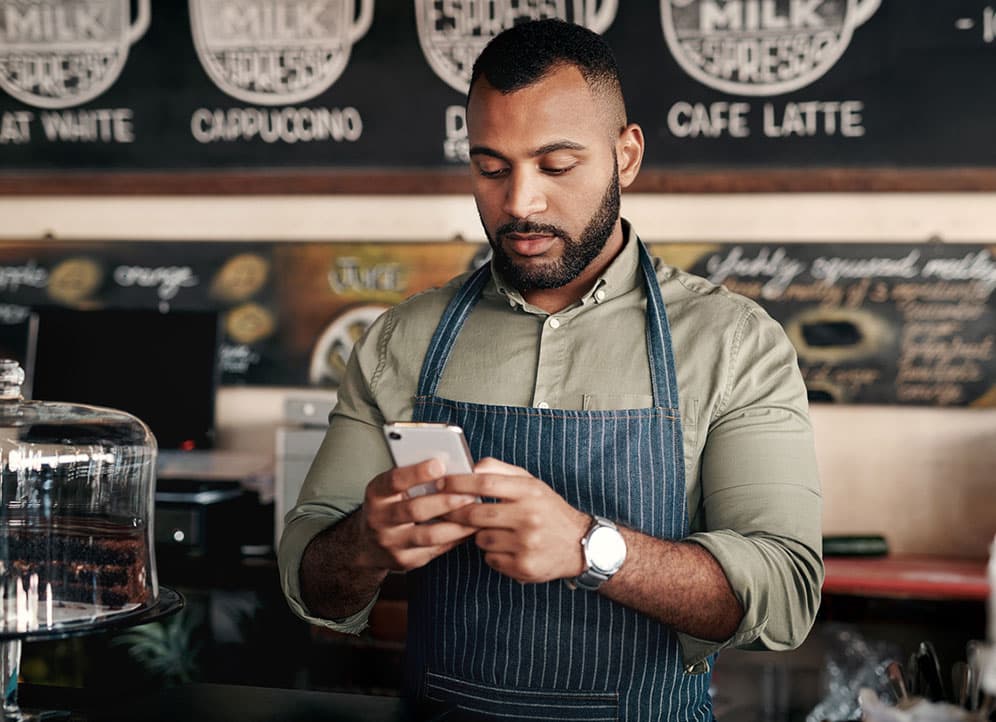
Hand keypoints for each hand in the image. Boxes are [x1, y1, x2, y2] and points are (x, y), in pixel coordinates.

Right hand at [357, 459, 478, 572]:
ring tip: (477, 513)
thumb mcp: (391, 489)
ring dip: (457, 524)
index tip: (439, 464)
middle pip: (415, 510)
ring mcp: (391, 543)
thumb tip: (451, 467)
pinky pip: (436, 549)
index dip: (416, 472)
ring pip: (429, 535)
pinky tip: (470, 528)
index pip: (394, 481)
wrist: (367, 543)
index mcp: (376, 494)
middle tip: (470, 493)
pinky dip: (456, 538)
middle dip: (445, 501)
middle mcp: (379, 520)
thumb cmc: (389, 506)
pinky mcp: (405, 561)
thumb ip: (414, 478)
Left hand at [442, 458, 590, 583]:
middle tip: (446, 512)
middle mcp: (529, 517)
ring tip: (494, 532)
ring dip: (479, 536)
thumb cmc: (549, 510)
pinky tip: (506, 548)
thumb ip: (501, 471)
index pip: (485, 483)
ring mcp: (527, 544)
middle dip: (456, 513)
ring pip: (481, 539)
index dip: (459, 483)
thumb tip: (471, 467)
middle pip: (477, 514)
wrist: (580, 544)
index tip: (441, 483)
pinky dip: (492, 554)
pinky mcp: (524, 566)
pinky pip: (491, 559)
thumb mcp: (532, 484)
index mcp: (529, 492)